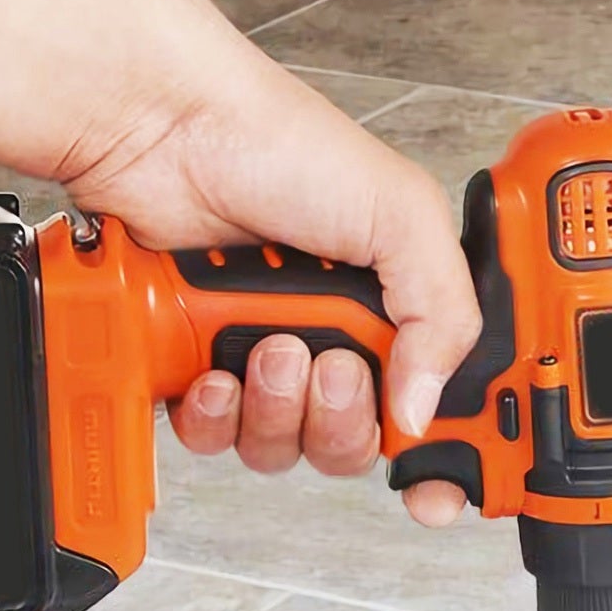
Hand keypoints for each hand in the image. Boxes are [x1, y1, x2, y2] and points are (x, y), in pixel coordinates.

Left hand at [59, 9, 480, 527]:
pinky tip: (214, 371)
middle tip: (329, 365)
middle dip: (341, 417)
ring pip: (282, 447)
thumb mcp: (402, 215)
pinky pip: (214, 436)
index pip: (430, 405)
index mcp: (394, 305)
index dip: (434, 451)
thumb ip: (443, 315)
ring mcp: (261, 354)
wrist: (167, 132)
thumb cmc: (283, 145)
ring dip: (277, 411)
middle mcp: (331, 337)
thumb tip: (421, 408)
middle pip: (352, 443)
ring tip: (266, 348)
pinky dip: (215, 416)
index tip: (429, 478)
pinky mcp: (195, 364)